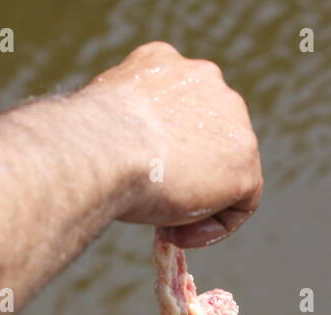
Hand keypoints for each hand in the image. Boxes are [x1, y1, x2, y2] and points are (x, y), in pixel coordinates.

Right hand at [86, 42, 262, 247]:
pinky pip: (242, 202)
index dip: (160, 150)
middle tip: (154, 204)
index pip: (176, 109)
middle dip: (185, 173)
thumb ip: (123, 131)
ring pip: (227, 169)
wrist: (103, 146)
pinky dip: (214, 226)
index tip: (138, 177)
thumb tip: (120, 159)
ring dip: (199, 202)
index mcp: (164, 63)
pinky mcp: (244, 159)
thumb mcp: (100, 123)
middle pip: (207, 136)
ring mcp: (231, 117)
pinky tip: (177, 234)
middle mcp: (204, 79)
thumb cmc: (87, 140)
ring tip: (164, 226)